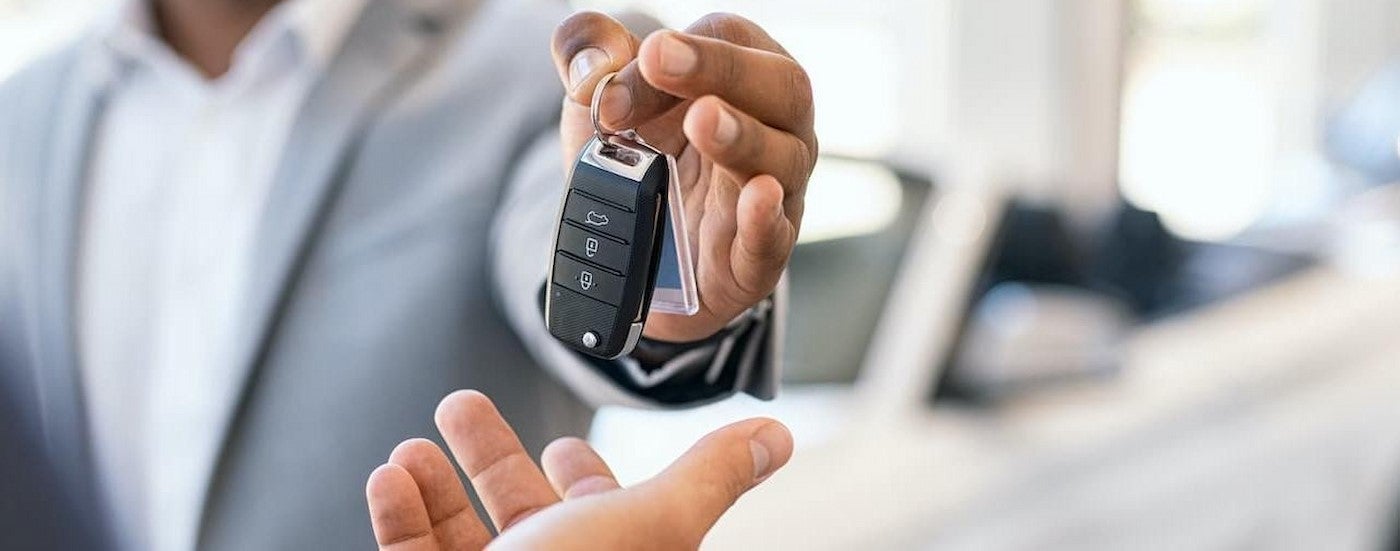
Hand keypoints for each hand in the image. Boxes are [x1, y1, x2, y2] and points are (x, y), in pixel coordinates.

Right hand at [366, 391, 793, 549]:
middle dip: (491, 458)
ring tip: (413, 448)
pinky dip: (399, 519)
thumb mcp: (650, 526)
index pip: (604, 519)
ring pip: (461, 540)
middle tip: (459, 407)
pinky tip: (392, 479)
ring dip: (435, 486)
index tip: (559, 444)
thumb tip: (774, 437)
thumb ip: (707, 478)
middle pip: (524, 520)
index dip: (584, 477)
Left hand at [551, 12, 817, 341]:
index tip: (640, 62)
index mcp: (742, 76)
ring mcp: (776, 194)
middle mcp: (774, 129)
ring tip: (702, 122)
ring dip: (742, 137)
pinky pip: (775, 237)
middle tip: (662, 63)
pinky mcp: (758, 258)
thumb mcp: (600, 98)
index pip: (730, 40)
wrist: (630, 250)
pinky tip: (757, 196)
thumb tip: (593, 65)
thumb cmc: (637, 158)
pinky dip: (765, 218)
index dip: (685, 48)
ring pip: (784, 160)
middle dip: (723, 70)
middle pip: (782, 87)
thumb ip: (586, 53)